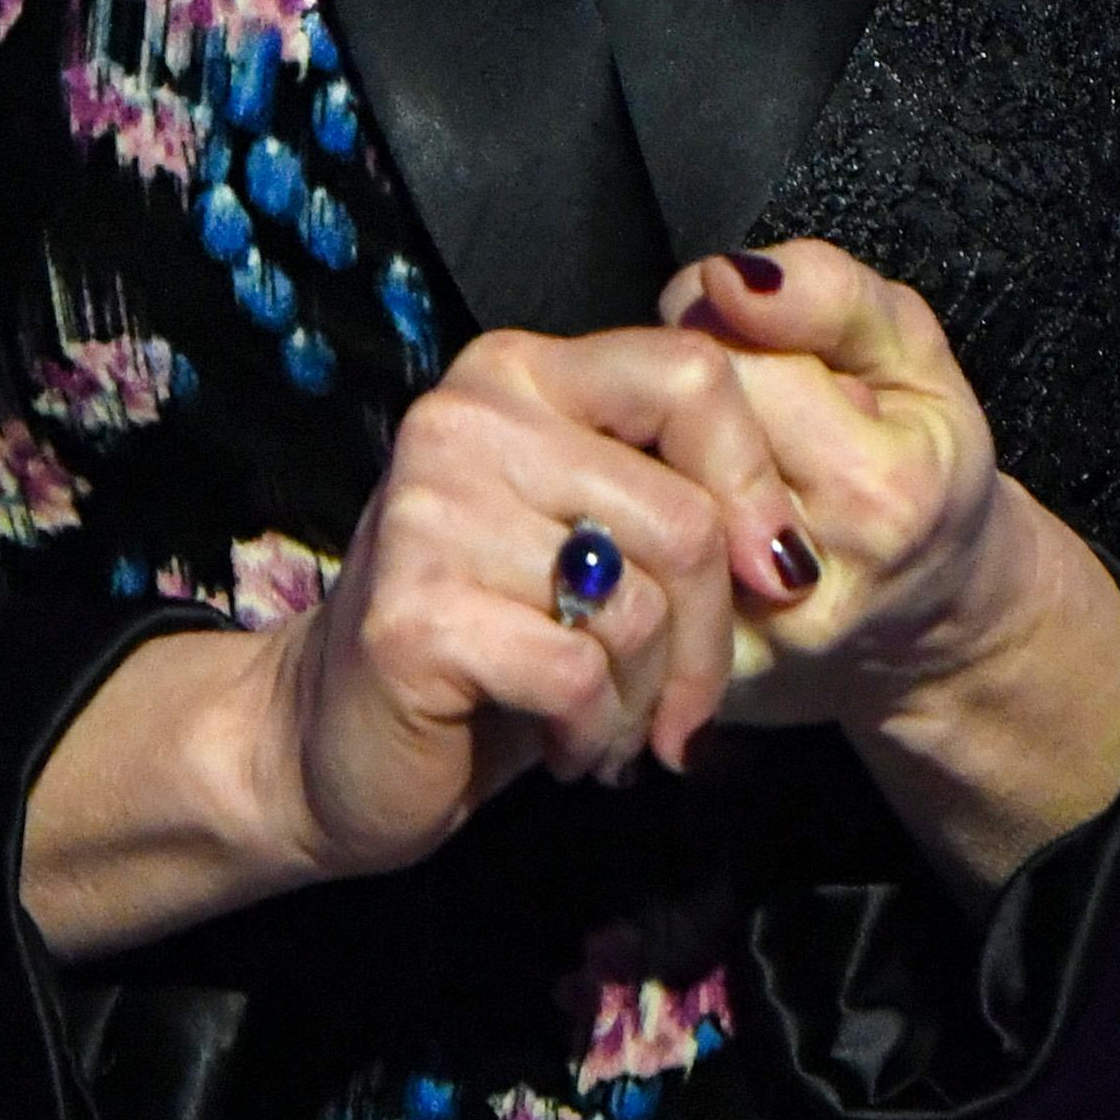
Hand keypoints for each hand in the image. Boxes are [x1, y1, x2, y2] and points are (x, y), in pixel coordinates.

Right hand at [263, 320, 808, 869]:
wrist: (330, 741)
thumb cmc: (491, 640)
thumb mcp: (588, 539)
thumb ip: (673, 499)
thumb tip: (790, 555)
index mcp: (519, 374)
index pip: (693, 375)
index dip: (759, 483)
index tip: (774, 575)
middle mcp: (467, 418)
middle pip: (685, 515)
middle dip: (711, 639)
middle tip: (682, 707)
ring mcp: (430, 512)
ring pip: (640, 606)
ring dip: (647, 698)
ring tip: (607, 723)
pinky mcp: (415, 612)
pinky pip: (581, 674)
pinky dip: (597, 732)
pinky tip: (566, 745)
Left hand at [656, 240, 1119, 888]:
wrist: (932, 627)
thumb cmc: (921, 469)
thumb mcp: (913, 358)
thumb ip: (830, 293)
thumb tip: (726, 274)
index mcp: (878, 488)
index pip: (729, 369)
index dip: (722, 340)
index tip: (753, 353)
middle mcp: (807, 575)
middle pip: (673, 438)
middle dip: (684, 405)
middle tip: (726, 411)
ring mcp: (746, 639)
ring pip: (644, 505)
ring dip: (655, 468)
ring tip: (701, 464)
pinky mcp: (696, 677)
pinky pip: (634, 580)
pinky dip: (639, 538)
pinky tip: (672, 524)